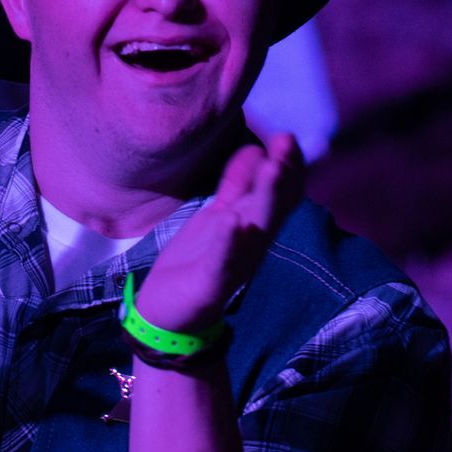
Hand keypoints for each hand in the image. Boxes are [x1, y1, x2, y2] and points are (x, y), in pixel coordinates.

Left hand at [135, 134, 305, 334]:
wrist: (165, 312)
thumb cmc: (195, 260)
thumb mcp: (219, 215)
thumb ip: (237, 185)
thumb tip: (256, 148)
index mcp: (251, 225)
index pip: (279, 194)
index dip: (286, 167)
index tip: (287, 138)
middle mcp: (249, 243)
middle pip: (273, 206)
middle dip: (282, 175)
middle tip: (286, 142)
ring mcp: (233, 264)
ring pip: (256, 228)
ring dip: (266, 198)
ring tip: (272, 168)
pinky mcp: (211, 284)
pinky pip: (222, 261)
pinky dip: (229, 242)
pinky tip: (232, 221)